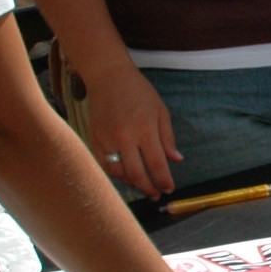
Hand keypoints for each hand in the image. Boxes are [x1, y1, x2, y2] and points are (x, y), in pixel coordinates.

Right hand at [83, 60, 182, 198]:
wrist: (108, 76)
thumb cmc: (138, 92)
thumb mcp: (160, 110)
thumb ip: (167, 138)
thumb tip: (176, 160)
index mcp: (144, 129)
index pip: (156, 164)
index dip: (164, 180)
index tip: (169, 189)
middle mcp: (124, 137)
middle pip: (137, 174)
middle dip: (149, 188)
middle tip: (156, 195)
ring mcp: (106, 139)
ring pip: (118, 173)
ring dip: (132, 184)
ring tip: (143, 187)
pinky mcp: (94, 139)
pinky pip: (104, 165)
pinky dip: (116, 175)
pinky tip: (126, 177)